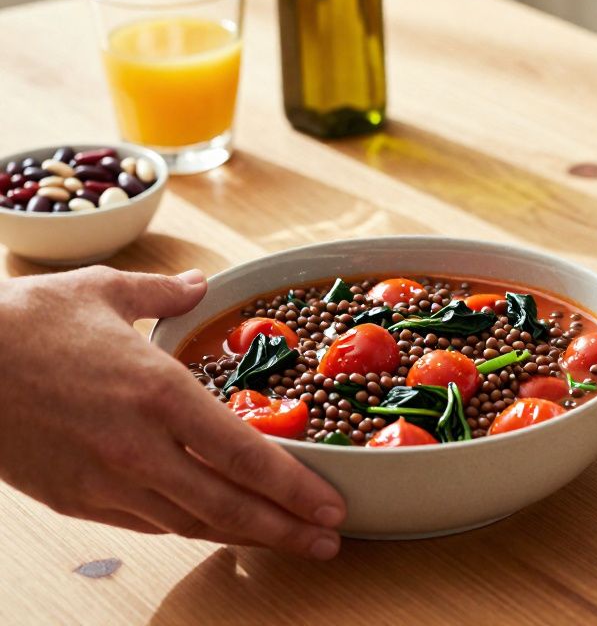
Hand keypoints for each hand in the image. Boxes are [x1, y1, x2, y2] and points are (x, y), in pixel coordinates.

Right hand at [0, 266, 346, 558]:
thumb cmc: (24, 323)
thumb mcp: (104, 292)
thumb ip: (164, 296)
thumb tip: (199, 286)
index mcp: (160, 394)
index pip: (245, 457)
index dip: (296, 488)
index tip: (331, 506)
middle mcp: (139, 447)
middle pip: (228, 506)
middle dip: (286, 530)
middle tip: (328, 544)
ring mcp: (105, 481)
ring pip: (191, 523)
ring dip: (243, 537)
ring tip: (285, 541)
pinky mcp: (74, 499)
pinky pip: (147, 524)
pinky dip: (189, 528)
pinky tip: (215, 526)